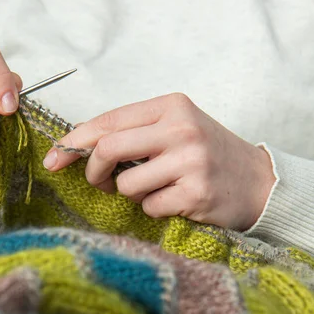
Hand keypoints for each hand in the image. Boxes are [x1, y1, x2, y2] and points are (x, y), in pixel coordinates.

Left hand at [43, 93, 274, 230]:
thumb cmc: (208, 153)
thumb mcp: (175, 128)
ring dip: (130, 193)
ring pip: (126, 184)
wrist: (259, 181)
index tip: (53, 158)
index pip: (108, 121)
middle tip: (100, 182)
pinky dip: (152, 208)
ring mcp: (190, 161)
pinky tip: (175, 200)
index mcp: (171, 106)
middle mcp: (181, 129)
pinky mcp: (196, 193)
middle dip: (93, 171)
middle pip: (108, 149)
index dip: (73, 141)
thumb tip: (79, 145)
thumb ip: (134, 132)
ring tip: (155, 188)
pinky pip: (148, 206)